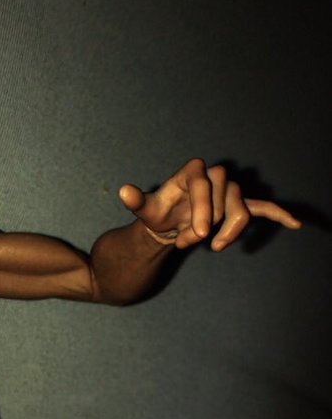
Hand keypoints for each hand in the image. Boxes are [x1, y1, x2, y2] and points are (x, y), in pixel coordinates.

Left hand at [119, 157, 301, 250]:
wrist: (168, 223)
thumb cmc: (157, 213)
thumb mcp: (145, 209)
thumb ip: (137, 201)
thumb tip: (124, 191)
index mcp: (192, 172)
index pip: (205, 182)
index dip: (202, 208)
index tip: (196, 236)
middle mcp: (214, 177)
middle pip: (227, 197)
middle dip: (211, 223)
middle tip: (191, 241)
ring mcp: (228, 192)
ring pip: (243, 209)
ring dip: (228, 231)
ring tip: (211, 246)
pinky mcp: (239, 206)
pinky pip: (262, 207)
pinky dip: (278, 215)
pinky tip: (295, 224)